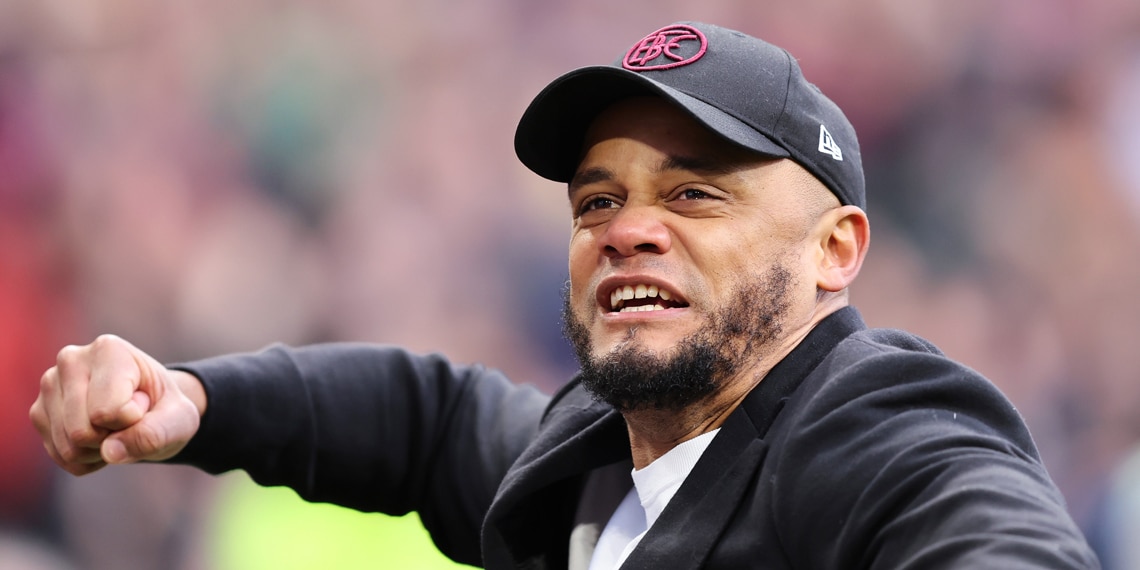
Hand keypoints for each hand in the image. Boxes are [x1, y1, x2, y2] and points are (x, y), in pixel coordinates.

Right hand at [29, 334, 204, 475]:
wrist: (150, 408)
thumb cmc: (166, 408)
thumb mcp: (180, 419)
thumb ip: (155, 433)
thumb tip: (109, 451)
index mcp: (109, 350)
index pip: (108, 412)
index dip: (133, 421)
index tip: (144, 402)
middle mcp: (71, 361)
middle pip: (82, 432)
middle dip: (113, 438)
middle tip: (130, 419)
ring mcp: (49, 386)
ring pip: (68, 448)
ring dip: (100, 451)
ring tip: (115, 427)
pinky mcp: (38, 412)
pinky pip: (61, 457)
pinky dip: (86, 458)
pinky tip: (100, 437)